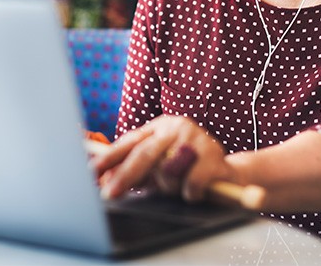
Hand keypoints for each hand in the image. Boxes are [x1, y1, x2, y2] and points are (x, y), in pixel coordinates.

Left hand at [92, 115, 237, 202]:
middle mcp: (176, 127)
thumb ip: (137, 170)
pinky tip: (196, 191)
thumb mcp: (160, 167)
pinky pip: (191, 183)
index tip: (92, 171)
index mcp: (160, 127)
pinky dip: (190, 193)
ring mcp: (196, 138)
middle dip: (125, 176)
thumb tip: (106, 180)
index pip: (129, 142)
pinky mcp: (214, 155)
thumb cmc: (188, 170)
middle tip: (109, 193)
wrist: (229, 175)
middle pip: (144, 153)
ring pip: (168, 170)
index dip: (110, 158)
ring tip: (179, 187)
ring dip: (170, 186)